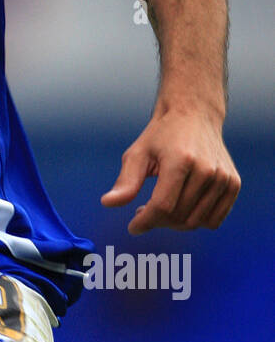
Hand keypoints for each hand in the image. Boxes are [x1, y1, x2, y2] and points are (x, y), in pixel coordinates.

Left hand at [100, 107, 239, 234]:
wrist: (194, 115)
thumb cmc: (162, 135)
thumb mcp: (138, 153)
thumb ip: (126, 181)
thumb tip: (108, 203)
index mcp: (180, 160)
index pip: (162, 206)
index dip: (145, 222)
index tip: (133, 227)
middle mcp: (206, 170)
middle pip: (178, 216)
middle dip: (156, 221)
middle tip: (143, 212)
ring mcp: (223, 178)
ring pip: (195, 222)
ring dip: (174, 224)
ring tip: (160, 208)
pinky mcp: (232, 184)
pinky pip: (213, 221)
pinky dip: (196, 221)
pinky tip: (181, 208)